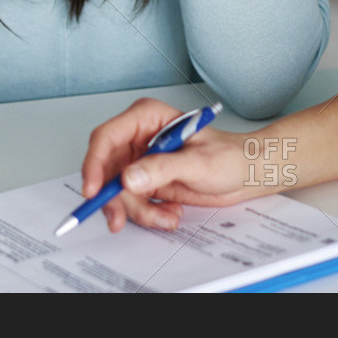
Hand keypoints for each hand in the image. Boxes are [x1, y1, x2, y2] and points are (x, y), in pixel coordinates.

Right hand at [80, 97, 249, 231]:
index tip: (93, 190)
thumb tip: (129, 177)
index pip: (106, 138)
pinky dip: (148, 214)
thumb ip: (162, 169)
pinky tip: (170, 212)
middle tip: (118, 220)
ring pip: (117, 192)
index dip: (94, 164)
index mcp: (146, 118)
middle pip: (105, 169)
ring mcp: (140, 161)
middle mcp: (137, 138)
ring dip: (138, 210)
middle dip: (112, 198)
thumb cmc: (228, 156)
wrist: (245, 174)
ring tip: (167, 216)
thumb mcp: (197, 163)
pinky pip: (132, 203)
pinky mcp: (145, 182)